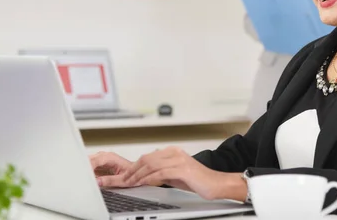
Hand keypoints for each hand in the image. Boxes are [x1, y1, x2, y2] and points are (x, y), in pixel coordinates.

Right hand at [89, 151, 155, 187]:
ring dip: (85, 169)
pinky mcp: (99, 165)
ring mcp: (101, 159)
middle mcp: (105, 156)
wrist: (137, 174)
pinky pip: (90, 166)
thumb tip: (98, 181)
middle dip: (84, 167)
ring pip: (88, 162)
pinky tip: (87, 177)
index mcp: (111, 157)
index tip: (84, 174)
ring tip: (83, 178)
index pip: (95, 160)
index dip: (88, 167)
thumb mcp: (122, 181)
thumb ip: (109, 180)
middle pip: (90, 159)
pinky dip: (87, 172)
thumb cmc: (133, 175)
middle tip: (81, 177)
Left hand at [92, 147, 244, 200]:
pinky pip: (160, 173)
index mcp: (172, 152)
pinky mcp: (182, 169)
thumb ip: (162, 172)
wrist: (216, 184)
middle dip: (131, 170)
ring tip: (127, 183)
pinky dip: (148, 178)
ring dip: (136, 175)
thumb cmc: (198, 181)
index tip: (123, 176)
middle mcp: (174, 153)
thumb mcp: (176, 175)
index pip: (147, 157)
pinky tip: (141, 183)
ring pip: (150, 165)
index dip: (133, 167)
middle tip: (120, 180)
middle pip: (146, 159)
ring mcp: (178, 159)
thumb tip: (147, 176)